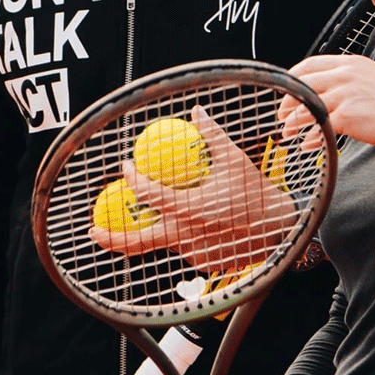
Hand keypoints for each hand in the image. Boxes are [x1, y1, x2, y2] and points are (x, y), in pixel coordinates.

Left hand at [90, 105, 299, 274]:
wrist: (282, 230)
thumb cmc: (258, 194)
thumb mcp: (236, 160)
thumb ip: (212, 136)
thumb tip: (196, 112)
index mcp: (190, 209)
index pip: (148, 194)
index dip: (132, 179)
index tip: (126, 167)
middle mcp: (186, 235)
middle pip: (138, 240)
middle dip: (111, 236)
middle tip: (92, 228)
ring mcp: (194, 252)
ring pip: (164, 240)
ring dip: (157, 227)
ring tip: (157, 213)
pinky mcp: (203, 262)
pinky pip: (185, 246)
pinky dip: (184, 234)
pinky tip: (198, 223)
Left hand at [283, 54, 374, 202]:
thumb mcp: (373, 80)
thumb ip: (350, 82)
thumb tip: (330, 93)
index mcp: (351, 63)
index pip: (310, 64)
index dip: (292, 78)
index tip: (285, 90)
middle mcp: (345, 75)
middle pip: (302, 84)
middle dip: (287, 102)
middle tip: (281, 116)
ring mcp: (345, 94)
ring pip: (306, 106)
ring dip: (293, 122)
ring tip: (287, 134)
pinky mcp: (347, 115)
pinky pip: (319, 127)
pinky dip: (310, 137)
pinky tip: (308, 145)